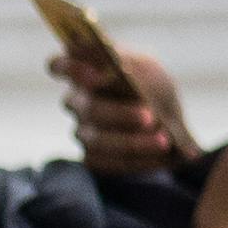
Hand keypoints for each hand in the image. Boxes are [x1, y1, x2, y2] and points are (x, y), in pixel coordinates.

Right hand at [58, 45, 192, 173]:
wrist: (168, 122)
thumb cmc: (150, 86)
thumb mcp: (146, 67)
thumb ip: (128, 63)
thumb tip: (118, 68)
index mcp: (84, 72)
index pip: (60, 66)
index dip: (69, 68)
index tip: (94, 73)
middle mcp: (77, 101)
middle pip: (88, 108)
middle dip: (120, 114)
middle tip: (149, 117)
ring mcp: (82, 131)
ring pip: (98, 140)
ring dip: (133, 143)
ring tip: (164, 142)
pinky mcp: (92, 157)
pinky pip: (107, 164)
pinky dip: (136, 161)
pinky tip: (161, 159)